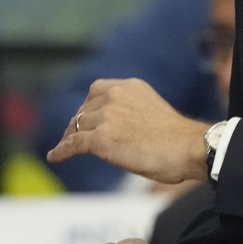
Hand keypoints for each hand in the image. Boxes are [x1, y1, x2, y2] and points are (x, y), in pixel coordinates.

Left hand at [46, 78, 210, 183]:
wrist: (187, 148)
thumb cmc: (178, 138)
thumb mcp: (151, 111)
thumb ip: (131, 112)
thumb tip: (121, 129)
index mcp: (129, 86)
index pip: (97, 91)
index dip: (88, 107)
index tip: (85, 117)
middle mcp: (115, 95)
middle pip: (84, 110)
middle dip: (78, 124)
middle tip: (73, 136)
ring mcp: (106, 116)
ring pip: (77, 127)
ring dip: (70, 138)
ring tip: (63, 148)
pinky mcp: (101, 138)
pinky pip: (73, 144)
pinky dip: (62, 150)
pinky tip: (55, 156)